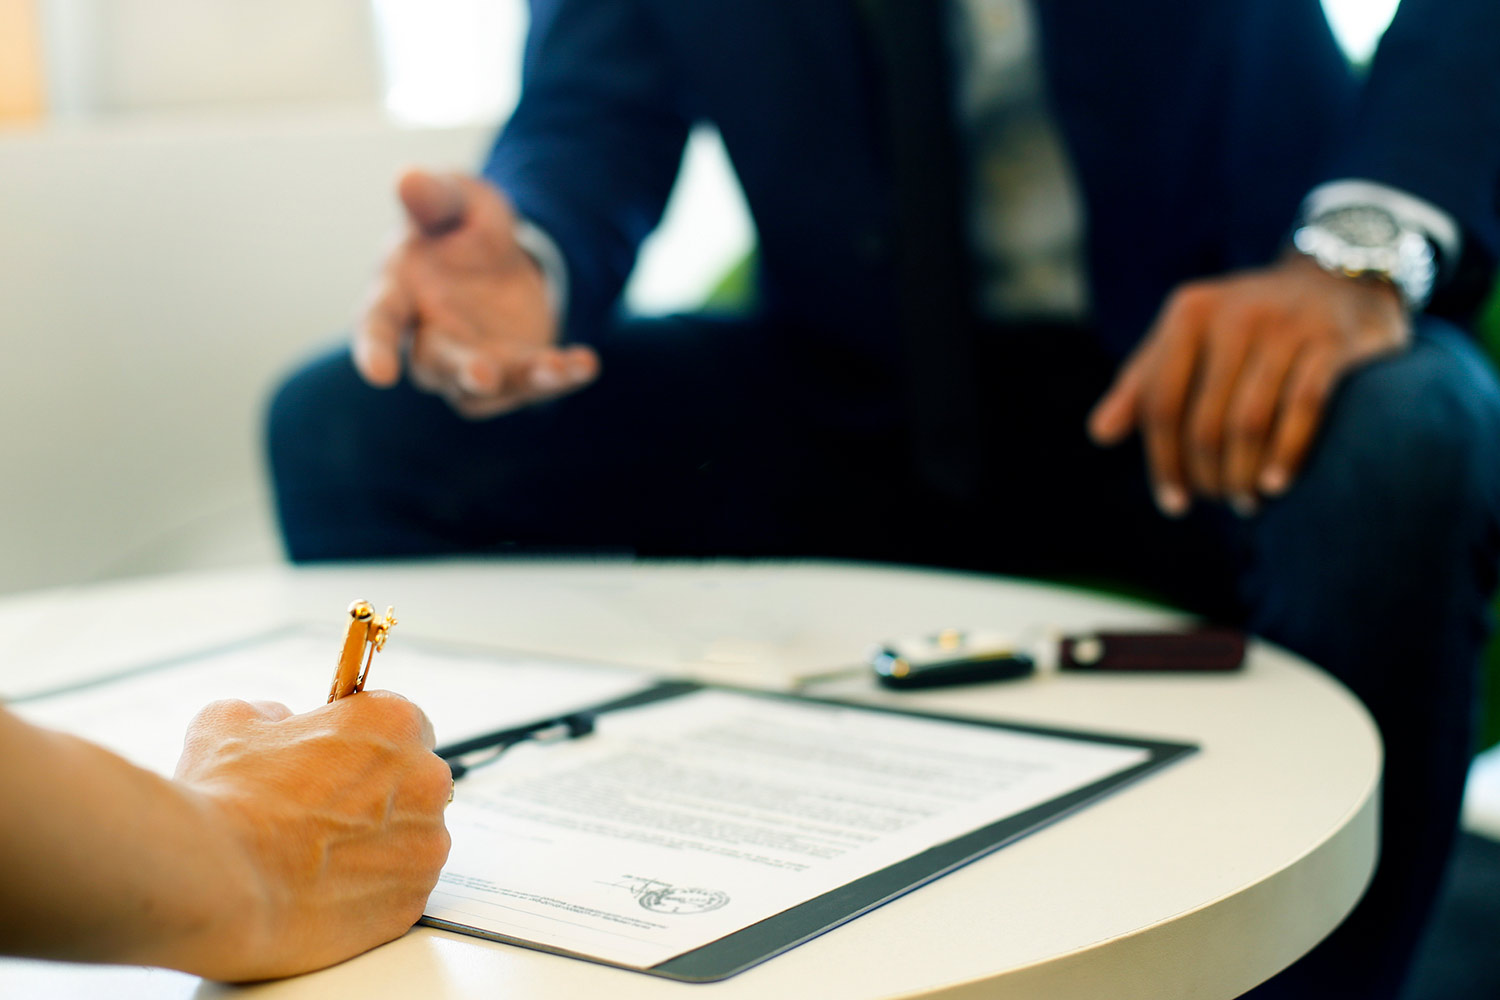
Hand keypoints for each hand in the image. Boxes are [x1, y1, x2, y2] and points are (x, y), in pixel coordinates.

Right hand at [173, 693, 451, 978]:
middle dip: (373, 799)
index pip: (403, 727)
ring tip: (313, 860)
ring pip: (409, 842)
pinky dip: (369, 894)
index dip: (365, 748)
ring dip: (374, 848)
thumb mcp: (232, 723)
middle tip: (319, 818)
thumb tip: (276, 723)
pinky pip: (399, 892)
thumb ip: (271, 715)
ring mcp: (426, 845)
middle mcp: (426, 780)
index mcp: (393, 723)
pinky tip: (322, 892)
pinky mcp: (412, 901)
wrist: (216, 882)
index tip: (339, 765)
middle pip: (412, 785)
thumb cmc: (227, 800)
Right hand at [354, 169, 599, 418]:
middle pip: (436, 367)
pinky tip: (584, 363)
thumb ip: (433, 196)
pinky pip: (535, 383)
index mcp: (398, 293)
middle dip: (462, 372)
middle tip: (484, 375)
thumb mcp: (452, 198)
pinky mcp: (515, 371)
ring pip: (487, 390)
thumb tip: (408, 177)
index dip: (375, 349)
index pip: (378, 324)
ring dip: (521, 381)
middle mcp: (429, 338)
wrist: (503, 251)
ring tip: (554, 365)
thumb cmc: (456, 225)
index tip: (379, 375)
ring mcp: (472, 362)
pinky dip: (561, 377)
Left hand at [1088, 255, 1410, 515]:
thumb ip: (1143, 384)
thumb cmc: (1245, 326)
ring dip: (1243, 474)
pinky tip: (1275, 486)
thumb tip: (1099, 434)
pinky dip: (1286, 454)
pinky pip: (1303, 408)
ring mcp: (1286, 325)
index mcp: (1189, 314)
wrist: (1336, 281)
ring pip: (1249, 421)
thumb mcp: (1187, 340)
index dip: (1162, 461)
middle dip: (1207, 474)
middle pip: (1204, 420)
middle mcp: (1235, 314)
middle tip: (1217, 501)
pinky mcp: (1332, 341)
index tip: (1172, 503)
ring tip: (1244, 502)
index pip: (1161, 403)